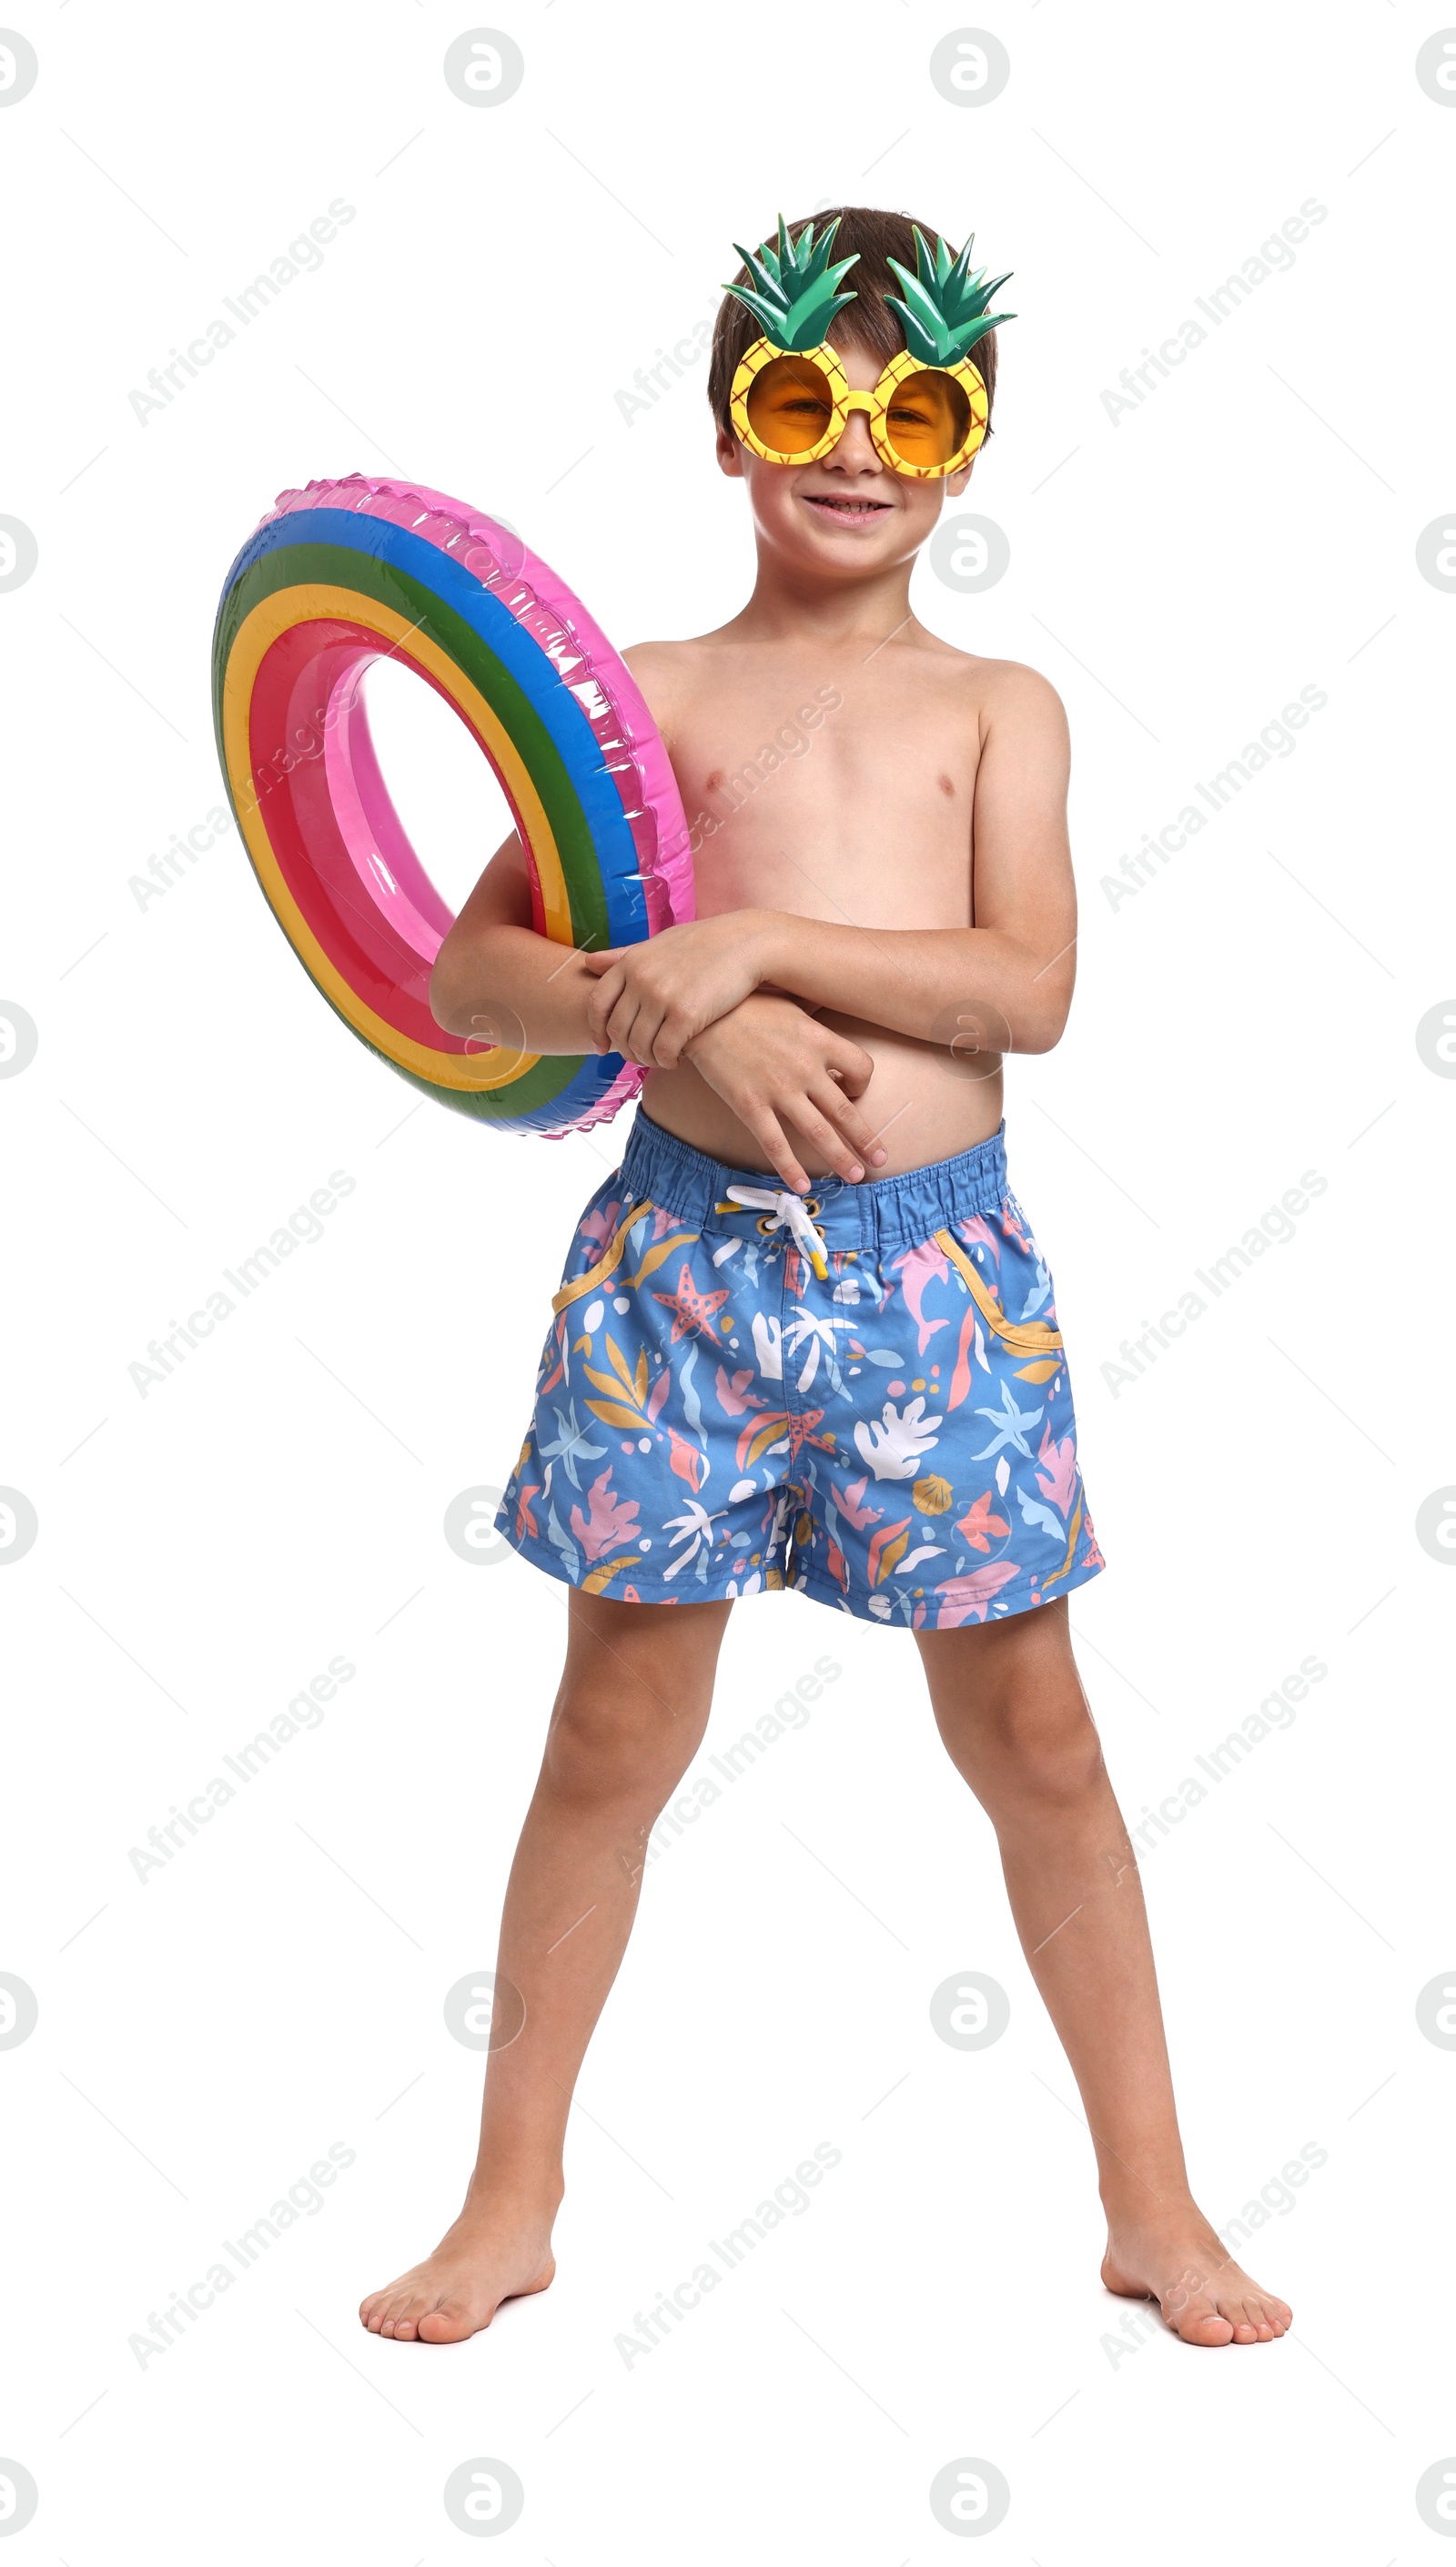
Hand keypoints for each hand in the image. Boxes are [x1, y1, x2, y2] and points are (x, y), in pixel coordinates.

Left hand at [582, 913, 770, 1066]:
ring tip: (659, 1060)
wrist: (748, 944)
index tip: (602, 1048)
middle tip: (638, 1058)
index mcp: (632, 962)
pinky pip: (664, 1051)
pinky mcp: (686, 1014)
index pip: (597, 1004)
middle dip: (625, 1050)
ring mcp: (663, 996)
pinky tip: (676, 1061)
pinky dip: (666, 1062)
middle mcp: (642, 978)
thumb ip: (623, 957)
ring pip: (640, 1045)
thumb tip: (587, 963)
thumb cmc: (703, 944)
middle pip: (617, 1030)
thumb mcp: (658, 944)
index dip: (595, 1031)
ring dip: (647, 1059)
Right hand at [683, 994, 887, 1192]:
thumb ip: (815, 1023)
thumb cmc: (746, 1005)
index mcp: (819, 1040)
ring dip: (841, 1158)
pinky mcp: (750, 1105)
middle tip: (879, 1160)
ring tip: (854, 1177)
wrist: (700, 1014)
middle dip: (865, 1140)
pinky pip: (776, 1144)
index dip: (861, 1084)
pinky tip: (802, 1186)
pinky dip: (791, 1169)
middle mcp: (805, 1068)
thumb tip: (829, 1032)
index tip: (851, 1091)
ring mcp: (778, 1089)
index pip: (861, 1068)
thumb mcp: (791, 1005)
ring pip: (819, 1132)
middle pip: (846, 1110)